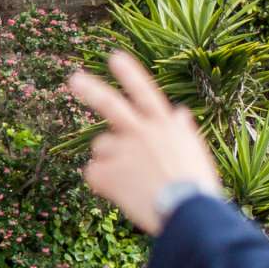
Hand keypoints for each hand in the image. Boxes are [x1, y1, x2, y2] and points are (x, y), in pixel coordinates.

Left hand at [66, 52, 222, 236]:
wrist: (185, 210)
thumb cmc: (195, 185)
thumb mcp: (194, 152)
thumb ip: (181, 130)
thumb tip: (180, 112)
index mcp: (164, 126)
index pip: (146, 93)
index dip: (130, 74)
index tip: (114, 57)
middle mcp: (142, 132)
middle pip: (111, 105)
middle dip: (92, 89)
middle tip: (73, 78)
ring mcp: (122, 151)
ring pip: (102, 148)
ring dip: (111, 162)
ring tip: (133, 181)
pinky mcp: (105, 172)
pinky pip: (93, 174)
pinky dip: (103, 184)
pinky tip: (122, 193)